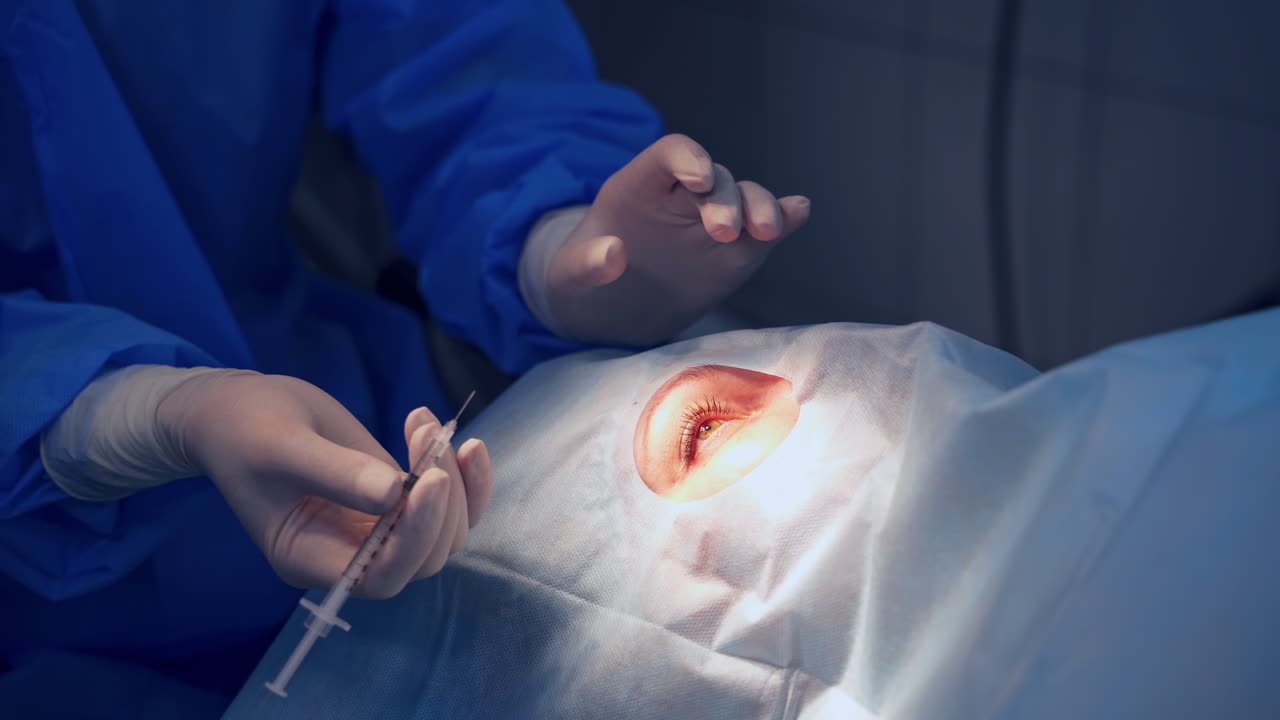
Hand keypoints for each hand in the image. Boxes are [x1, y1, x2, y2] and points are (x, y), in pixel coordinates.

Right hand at [157, 371, 492, 597]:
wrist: (240, 409)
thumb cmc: (247, 428)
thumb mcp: (282, 445)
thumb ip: (336, 473)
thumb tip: (395, 494)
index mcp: (310, 557)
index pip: (381, 575)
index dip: (415, 537)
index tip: (431, 480)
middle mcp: (349, 553)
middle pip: (424, 557)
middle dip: (441, 501)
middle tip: (429, 436)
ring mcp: (376, 528)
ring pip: (445, 533)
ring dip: (456, 484)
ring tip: (426, 425)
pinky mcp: (395, 500)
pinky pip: (448, 508)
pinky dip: (466, 479)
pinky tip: (465, 443)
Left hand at [539, 134, 809, 345]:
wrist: (610, 313)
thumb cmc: (584, 282)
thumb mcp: (571, 276)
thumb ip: (586, 263)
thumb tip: (613, 252)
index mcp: (640, 186)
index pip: (671, 152)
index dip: (689, 158)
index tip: (698, 180)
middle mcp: (682, 196)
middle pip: (715, 178)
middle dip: (724, 199)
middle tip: (724, 232)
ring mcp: (712, 222)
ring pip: (745, 199)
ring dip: (760, 209)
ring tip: (766, 233)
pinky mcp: (736, 252)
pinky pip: (763, 230)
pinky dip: (783, 218)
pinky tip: (799, 212)